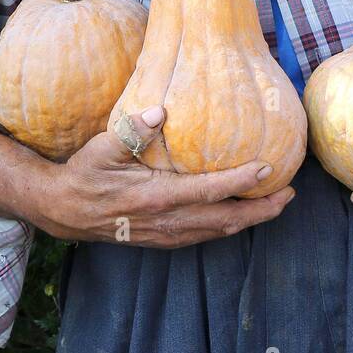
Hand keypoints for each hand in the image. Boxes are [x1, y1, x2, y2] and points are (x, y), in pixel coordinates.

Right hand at [32, 106, 294, 246]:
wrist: (63, 210)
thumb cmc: (84, 173)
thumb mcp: (102, 147)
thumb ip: (131, 130)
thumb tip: (159, 112)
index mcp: (155, 196)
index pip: (207, 191)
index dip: (239, 182)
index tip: (267, 168)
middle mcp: (166, 220)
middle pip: (223, 220)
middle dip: (260, 210)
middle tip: (290, 194)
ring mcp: (165, 234)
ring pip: (217, 232)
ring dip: (249, 220)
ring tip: (276, 204)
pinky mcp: (163, 240)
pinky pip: (204, 236)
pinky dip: (228, 226)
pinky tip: (240, 215)